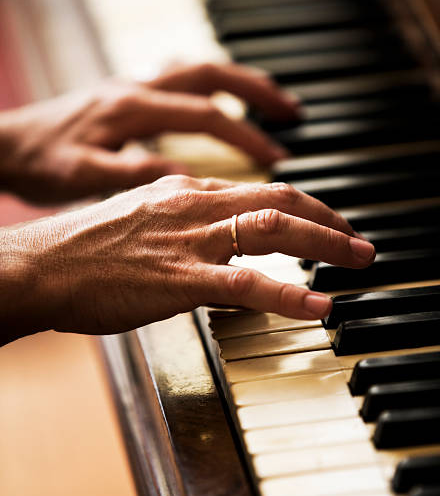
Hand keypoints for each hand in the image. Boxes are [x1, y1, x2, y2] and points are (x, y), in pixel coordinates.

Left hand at [0, 63, 297, 203]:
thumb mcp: (83, 176)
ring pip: (199, 72)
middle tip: (292, 111)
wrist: (7, 147)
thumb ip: (135, 174)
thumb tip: (190, 177)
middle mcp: (137, 89)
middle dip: (257, 92)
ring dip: (239, 84)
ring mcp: (134, 88)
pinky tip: (222, 104)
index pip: (205, 115)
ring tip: (273, 103)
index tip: (278, 156)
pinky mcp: (130, 97)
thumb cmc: (41, 163)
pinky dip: (212, 89)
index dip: (247, 136)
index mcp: (131, 108)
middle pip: (211, 75)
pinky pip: (181, 82)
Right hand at [0, 176, 374, 343]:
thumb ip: (182, 226)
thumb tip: (216, 245)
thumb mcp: (140, 220)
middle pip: (279, 201)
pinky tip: (317, 305)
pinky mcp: (178, 278)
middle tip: (357, 239)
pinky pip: (246, 284)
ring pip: (274, 231)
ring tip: (357, 259)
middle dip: (329, 219)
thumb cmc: (82, 248)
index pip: (258, 191)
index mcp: (183, 189)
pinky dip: (288, 294)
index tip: (324, 221)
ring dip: (326, 244)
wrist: (38, 265)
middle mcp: (192, 204)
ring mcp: (188, 240)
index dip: (302, 205)